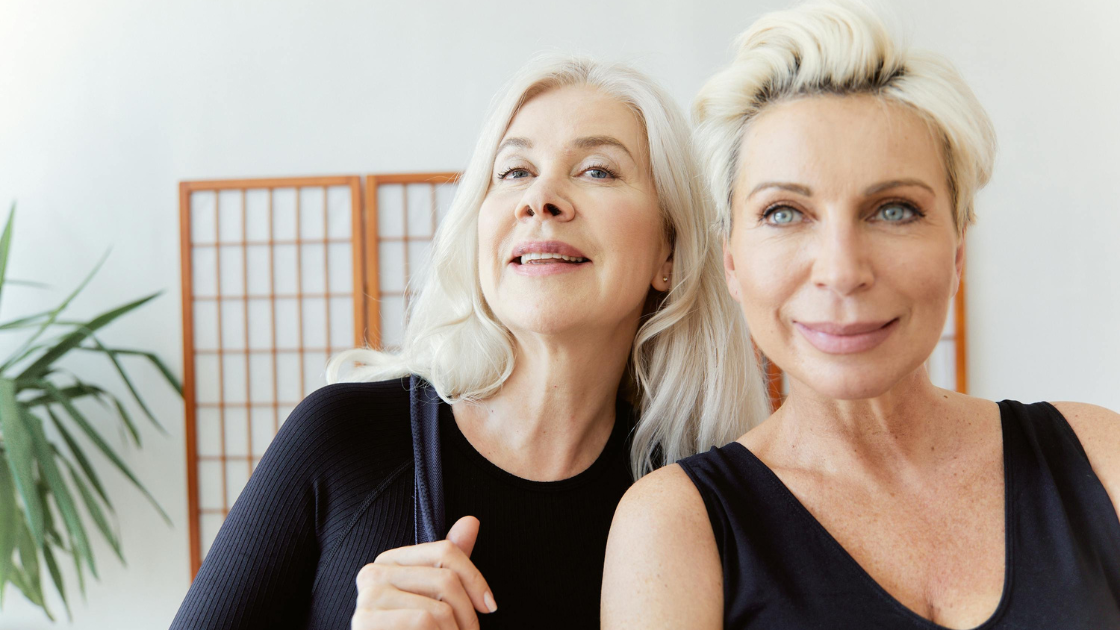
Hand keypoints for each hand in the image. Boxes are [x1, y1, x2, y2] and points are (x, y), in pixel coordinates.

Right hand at [351, 516, 497, 629]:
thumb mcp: (435, 596)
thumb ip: (449, 561)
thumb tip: (471, 520)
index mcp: (389, 561)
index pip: (445, 551)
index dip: (475, 579)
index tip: (489, 605)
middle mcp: (372, 574)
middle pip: (445, 580)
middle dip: (467, 614)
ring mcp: (367, 598)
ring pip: (438, 608)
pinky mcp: (365, 622)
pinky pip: (422, 621)